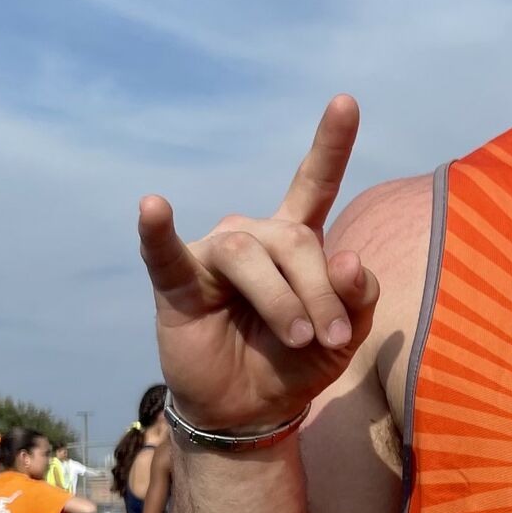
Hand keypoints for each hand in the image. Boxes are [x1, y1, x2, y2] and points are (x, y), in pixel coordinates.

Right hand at [138, 95, 379, 435]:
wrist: (252, 411)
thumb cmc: (297, 363)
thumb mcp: (346, 334)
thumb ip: (359, 297)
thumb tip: (349, 259)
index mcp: (295, 239)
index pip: (314, 182)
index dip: (330, 143)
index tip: (346, 101)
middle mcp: (254, 236)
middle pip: (294, 238)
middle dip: (321, 290)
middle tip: (329, 339)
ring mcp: (213, 255)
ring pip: (250, 253)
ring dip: (284, 301)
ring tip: (301, 338)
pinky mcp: (177, 282)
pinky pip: (164, 251)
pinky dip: (157, 229)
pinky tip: (152, 206)